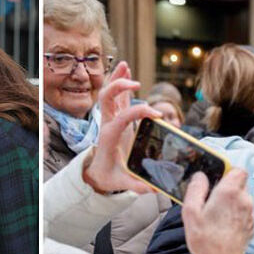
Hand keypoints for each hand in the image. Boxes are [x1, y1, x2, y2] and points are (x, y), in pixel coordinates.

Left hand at [82, 62, 161, 194]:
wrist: (97, 172)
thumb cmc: (110, 176)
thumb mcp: (121, 184)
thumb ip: (136, 186)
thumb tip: (152, 188)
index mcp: (109, 137)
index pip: (121, 118)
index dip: (138, 113)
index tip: (155, 115)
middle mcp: (108, 123)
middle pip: (107, 99)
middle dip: (119, 88)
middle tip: (137, 85)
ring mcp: (110, 118)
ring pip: (110, 93)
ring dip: (117, 78)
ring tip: (125, 65)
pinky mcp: (115, 116)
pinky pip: (116, 95)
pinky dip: (120, 81)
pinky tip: (125, 69)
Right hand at [183, 170, 253, 253]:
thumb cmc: (207, 241)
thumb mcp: (191, 212)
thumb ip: (196, 189)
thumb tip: (200, 176)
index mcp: (229, 193)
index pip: (238, 169)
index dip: (227, 170)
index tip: (216, 176)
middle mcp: (244, 200)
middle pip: (240, 183)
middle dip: (227, 187)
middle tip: (212, 197)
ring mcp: (249, 213)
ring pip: (242, 196)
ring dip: (231, 200)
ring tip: (216, 213)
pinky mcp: (251, 224)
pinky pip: (244, 210)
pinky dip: (235, 212)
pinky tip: (223, 223)